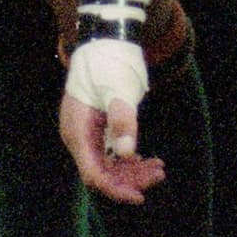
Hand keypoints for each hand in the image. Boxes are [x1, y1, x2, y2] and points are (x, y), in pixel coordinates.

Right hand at [62, 38, 157, 200]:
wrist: (104, 40)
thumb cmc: (110, 61)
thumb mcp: (120, 89)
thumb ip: (123, 120)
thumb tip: (128, 154)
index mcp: (78, 131)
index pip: (94, 173)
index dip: (115, 189)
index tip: (139, 197)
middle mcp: (77, 136)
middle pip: (101, 173)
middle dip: (130, 179)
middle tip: (159, 173)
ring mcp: (85, 133)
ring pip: (107, 165)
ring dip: (132, 171)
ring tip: (159, 168)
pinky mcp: (94, 128)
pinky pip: (109, 153)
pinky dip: (128, 159)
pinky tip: (146, 159)